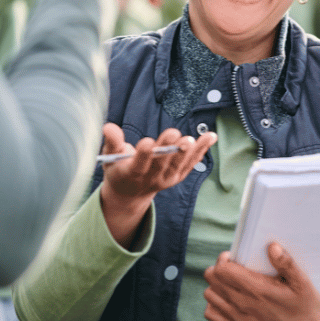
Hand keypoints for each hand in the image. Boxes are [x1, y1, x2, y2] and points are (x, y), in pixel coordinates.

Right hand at [99, 123, 216, 248]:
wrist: (130, 193)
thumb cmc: (118, 169)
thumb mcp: (110, 157)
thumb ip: (112, 142)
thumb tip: (108, 127)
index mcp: (131, 174)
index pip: (138, 165)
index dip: (143, 155)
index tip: (147, 142)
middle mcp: (151, 179)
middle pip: (161, 164)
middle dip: (168, 149)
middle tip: (174, 134)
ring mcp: (166, 179)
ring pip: (178, 165)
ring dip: (187, 152)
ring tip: (193, 139)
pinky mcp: (178, 176)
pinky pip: (191, 163)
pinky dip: (201, 150)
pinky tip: (211, 136)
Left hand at [203, 242, 319, 320]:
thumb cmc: (305, 307)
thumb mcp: (302, 282)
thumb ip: (286, 263)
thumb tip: (272, 247)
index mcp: (258, 291)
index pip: (222, 271)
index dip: (225, 259)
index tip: (235, 257)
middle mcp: (244, 305)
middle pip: (212, 280)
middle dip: (219, 268)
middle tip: (233, 267)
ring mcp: (239, 319)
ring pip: (209, 295)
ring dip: (216, 285)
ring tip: (231, 282)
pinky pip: (211, 314)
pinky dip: (215, 304)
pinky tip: (228, 298)